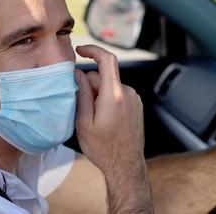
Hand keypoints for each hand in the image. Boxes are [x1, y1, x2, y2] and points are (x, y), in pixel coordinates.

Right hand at [74, 44, 144, 173]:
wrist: (125, 166)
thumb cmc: (103, 148)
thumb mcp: (83, 122)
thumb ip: (81, 94)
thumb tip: (78, 74)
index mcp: (114, 95)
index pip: (107, 60)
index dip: (92, 50)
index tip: (80, 50)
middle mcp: (128, 93)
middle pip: (103, 77)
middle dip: (89, 86)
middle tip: (82, 109)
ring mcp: (135, 99)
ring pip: (109, 86)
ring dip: (99, 95)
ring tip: (95, 119)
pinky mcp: (136, 105)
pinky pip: (118, 94)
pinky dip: (107, 100)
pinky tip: (104, 119)